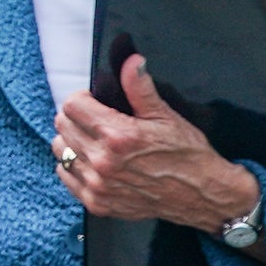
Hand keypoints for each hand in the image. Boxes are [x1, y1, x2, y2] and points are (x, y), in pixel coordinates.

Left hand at [55, 55, 260, 236]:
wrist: (205, 197)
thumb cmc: (188, 156)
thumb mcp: (166, 116)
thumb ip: (139, 87)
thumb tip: (130, 60)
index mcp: (118, 136)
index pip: (72, 105)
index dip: (83, 98)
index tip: (96, 102)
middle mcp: (103, 162)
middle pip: (63, 125)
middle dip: (77, 117)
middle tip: (96, 119)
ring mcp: (99, 186)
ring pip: (60, 149)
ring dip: (73, 141)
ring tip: (94, 140)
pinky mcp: (98, 204)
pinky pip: (65, 176)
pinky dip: (73, 166)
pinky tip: (92, 161)